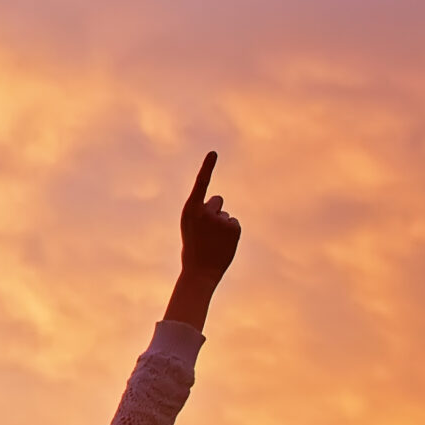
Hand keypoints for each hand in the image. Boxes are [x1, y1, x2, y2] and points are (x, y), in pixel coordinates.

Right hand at [166, 150, 239, 329]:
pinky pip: (234, 223)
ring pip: (226, 215)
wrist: (199, 272)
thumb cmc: (192, 248)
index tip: (214, 152)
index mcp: (190, 210)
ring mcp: (220, 219)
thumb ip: (202, 213)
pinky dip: (231, 233)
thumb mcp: (191, 227)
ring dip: (222, 226)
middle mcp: (205, 212)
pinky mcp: (234, 227)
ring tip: (213, 242)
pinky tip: (223, 244)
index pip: (201, 184)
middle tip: (208, 230)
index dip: (207, 167)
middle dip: (215, 211)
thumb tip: (219, 205)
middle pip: (218, 200)